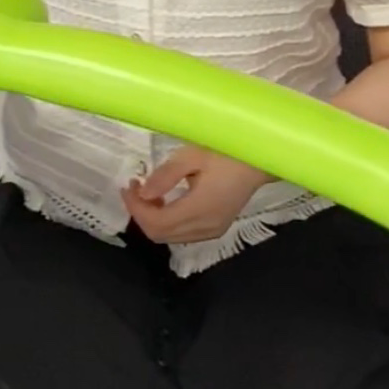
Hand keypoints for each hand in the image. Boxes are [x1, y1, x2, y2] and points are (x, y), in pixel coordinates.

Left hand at [122, 146, 271, 245]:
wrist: (260, 160)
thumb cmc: (227, 151)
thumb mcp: (193, 155)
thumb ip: (166, 176)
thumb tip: (143, 193)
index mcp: (200, 210)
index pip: (156, 223)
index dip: (136, 208)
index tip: (128, 186)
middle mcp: (205, 227)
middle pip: (160, 235)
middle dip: (141, 214)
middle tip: (134, 188)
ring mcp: (213, 230)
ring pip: (171, 237)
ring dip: (154, 219)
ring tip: (148, 192)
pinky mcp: (217, 228)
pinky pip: (183, 234)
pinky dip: (168, 222)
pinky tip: (167, 201)